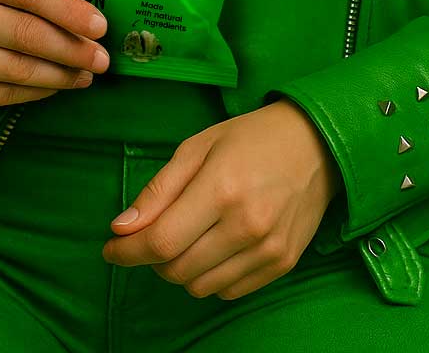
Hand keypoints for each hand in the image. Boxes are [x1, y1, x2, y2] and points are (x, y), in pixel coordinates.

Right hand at [0, 0, 109, 113]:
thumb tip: (89, 26)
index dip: (67, 9)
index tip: (100, 26)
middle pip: (25, 33)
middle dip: (71, 48)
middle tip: (101, 59)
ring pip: (18, 69)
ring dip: (60, 75)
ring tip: (84, 75)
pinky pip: (3, 95)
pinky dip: (37, 92)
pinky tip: (55, 86)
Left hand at [101, 98, 342, 300]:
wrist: (317, 144)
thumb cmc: (251, 138)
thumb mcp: (198, 147)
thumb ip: (159, 190)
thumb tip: (121, 228)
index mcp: (221, 188)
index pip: (161, 241)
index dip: (127, 252)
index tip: (111, 248)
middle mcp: (246, 225)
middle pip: (177, 269)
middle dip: (152, 258)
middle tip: (153, 234)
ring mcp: (267, 249)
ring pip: (199, 286)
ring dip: (180, 269)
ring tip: (187, 237)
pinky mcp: (282, 263)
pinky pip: (228, 291)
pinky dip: (210, 277)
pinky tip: (213, 247)